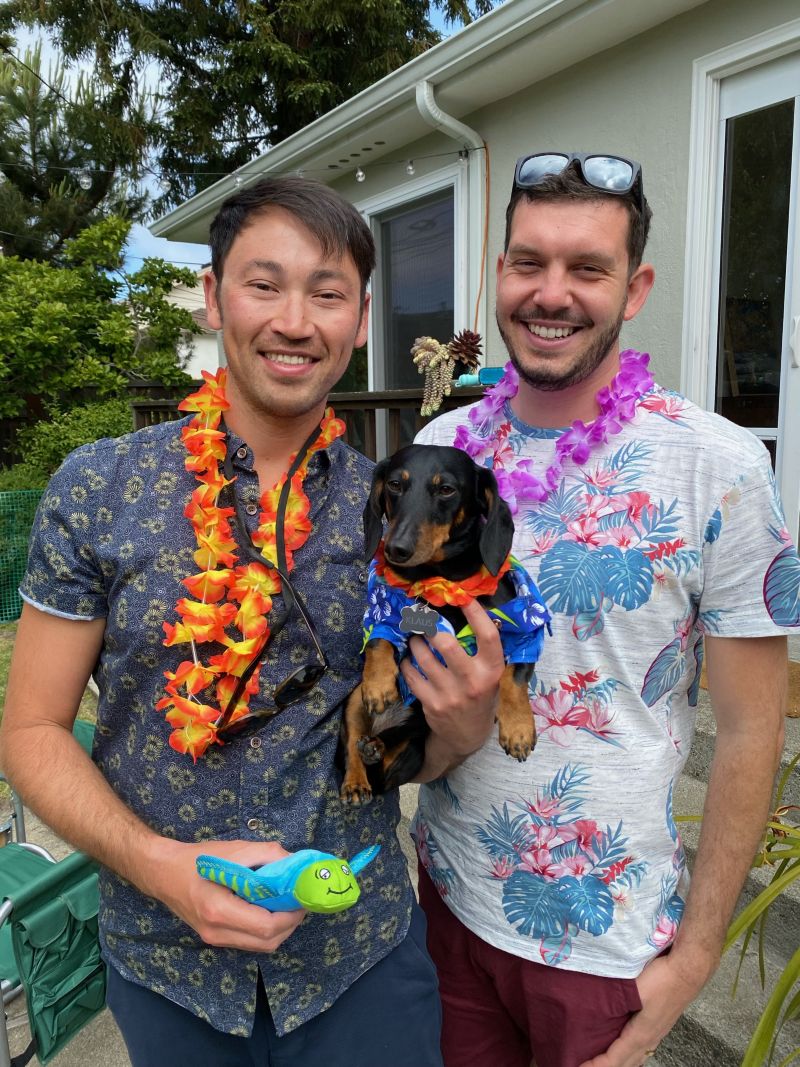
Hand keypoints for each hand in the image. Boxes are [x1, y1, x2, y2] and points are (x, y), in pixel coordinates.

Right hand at [139, 837, 305, 952]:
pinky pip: (249, 942)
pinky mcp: (215, 938)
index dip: (290, 915)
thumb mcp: (235, 849)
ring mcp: (215, 939)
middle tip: (298, 901)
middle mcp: (217, 932)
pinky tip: (268, 909)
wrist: (164, 872)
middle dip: (289, 924)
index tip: (301, 897)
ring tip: (286, 904)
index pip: (266, 926)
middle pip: (267, 942)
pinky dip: (265, 930)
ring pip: (260, 946)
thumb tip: (295, 864)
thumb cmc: (198, 859)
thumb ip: (268, 855)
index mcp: (219, 910)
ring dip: (279, 929)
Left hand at [401, 599, 503, 759]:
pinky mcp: (432, 704)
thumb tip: (470, 613)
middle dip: (431, 627)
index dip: (475, 613)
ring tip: (415, 639)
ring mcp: (450, 695)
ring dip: (416, 643)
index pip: (488, 636)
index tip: (463, 598)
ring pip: (424, 658)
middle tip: (424, 619)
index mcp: (491, 671)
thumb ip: (483, 652)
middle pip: (447, 644)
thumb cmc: (480, 698)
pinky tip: (409, 660)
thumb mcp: (490, 677)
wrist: (466, 737)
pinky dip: (407, 664)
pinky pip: (412, 676)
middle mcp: (472, 682)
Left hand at [578, 951, 712, 1066]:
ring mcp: (657, 1033)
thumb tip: (594, 1009)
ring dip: (619, 1062)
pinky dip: (629, 1054)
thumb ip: (615, 1001)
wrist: (689, 969)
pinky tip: (623, 1047)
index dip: (597, 1066)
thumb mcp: (634, 990)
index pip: (614, 1059)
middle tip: (587, 1065)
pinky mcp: (660, 1025)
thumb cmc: (662, 978)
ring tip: (602, 1061)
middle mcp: (650, 1039)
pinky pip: (642, 1048)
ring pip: (636, 1058)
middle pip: (626, 1064)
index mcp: (641, 1034)